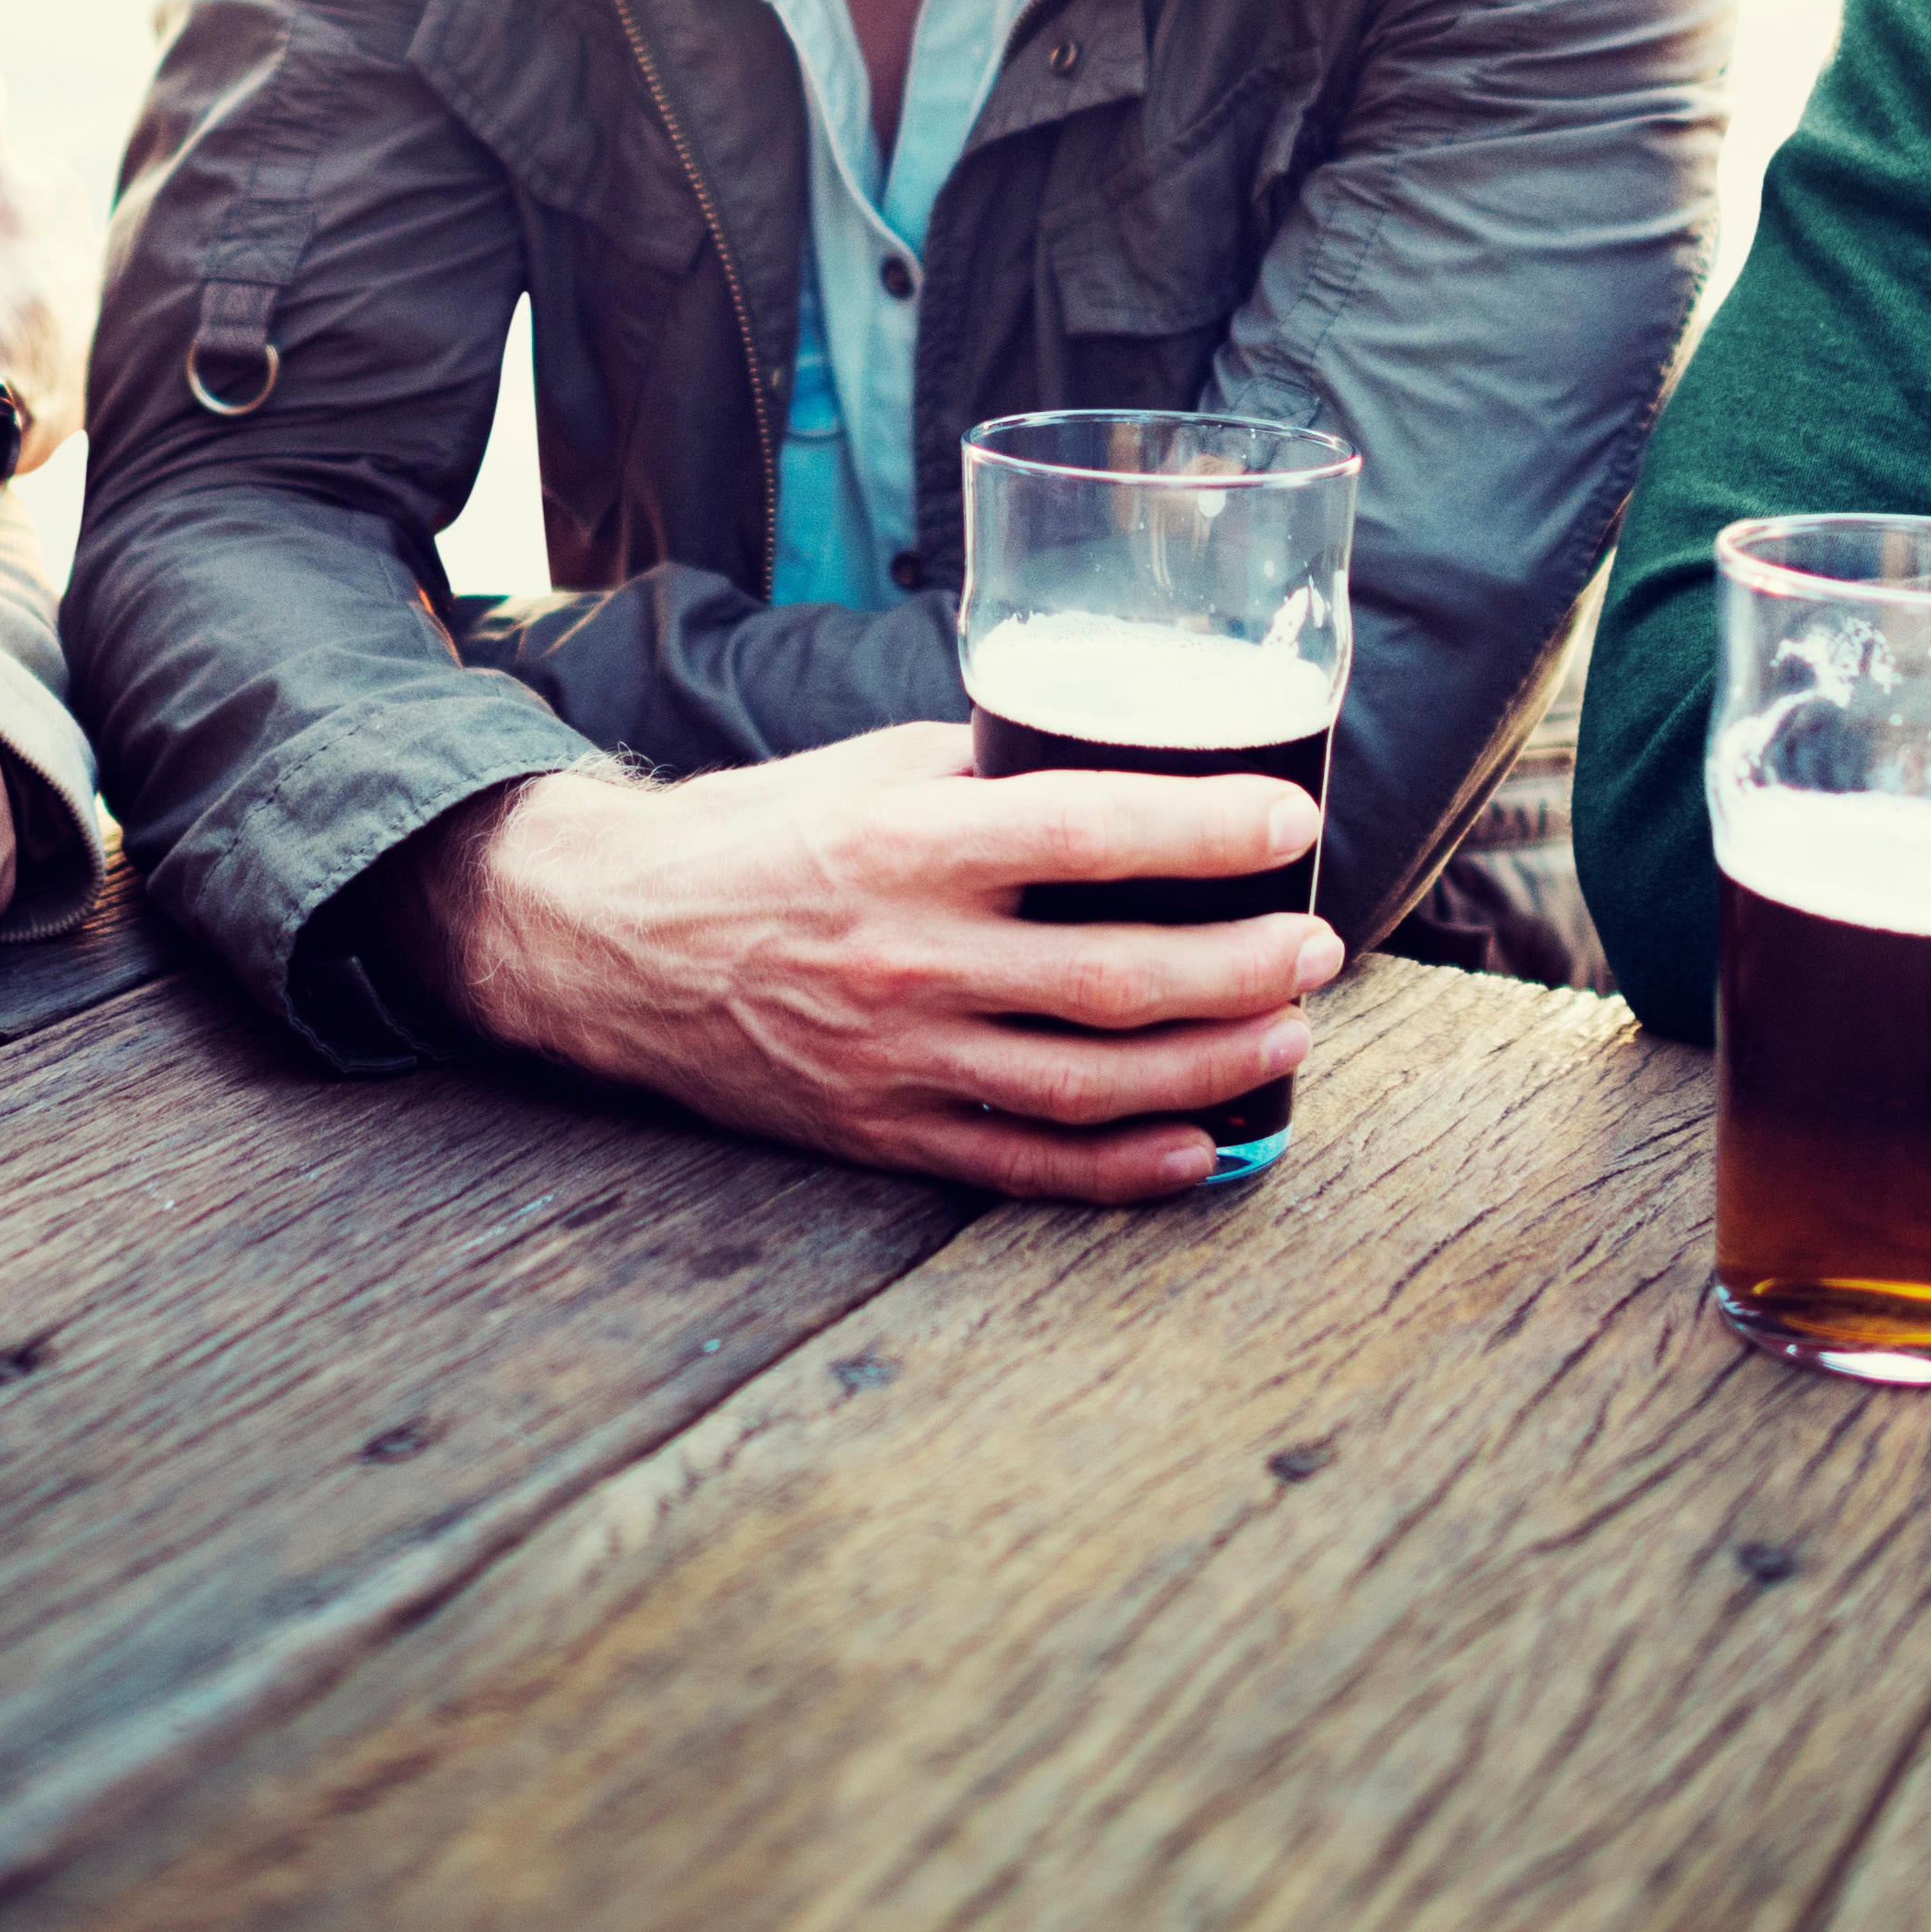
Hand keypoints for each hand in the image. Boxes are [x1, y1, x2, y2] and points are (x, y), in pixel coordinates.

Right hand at [413, 726, 1341, 1202]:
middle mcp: (908, 960)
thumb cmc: (755, 838)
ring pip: (1090, 1083)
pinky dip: (1125, 1166)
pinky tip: (1202, 1147)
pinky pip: (1025, 1166)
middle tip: (1317, 944)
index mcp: (905, 847)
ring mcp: (897, 1060)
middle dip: (1243, 965)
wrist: (613, 943)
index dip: (1206, 829)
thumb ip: (988, 774)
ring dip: (1212, 1065)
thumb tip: (1118, 765)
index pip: (1087, 832)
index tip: (1291, 820)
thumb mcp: (865, 771)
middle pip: (1116, 976)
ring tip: (1288, 1034)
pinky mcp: (882, 1132)